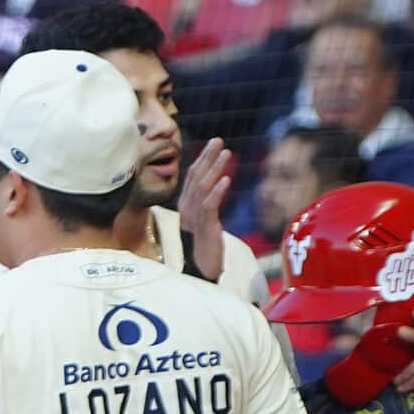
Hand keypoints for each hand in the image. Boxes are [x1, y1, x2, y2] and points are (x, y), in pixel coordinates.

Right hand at [177, 138, 233, 280]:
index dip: (202, 159)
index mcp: (187, 207)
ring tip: (226, 153)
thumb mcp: (206, 222)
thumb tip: (217, 188)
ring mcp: (195, 219)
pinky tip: (227, 179)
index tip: (213, 144)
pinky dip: (217, 192)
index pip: (192, 178)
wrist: (200, 272)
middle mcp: (188, 210)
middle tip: (218, 140)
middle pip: (196, 178)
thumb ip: (208, 205)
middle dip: (207, 158)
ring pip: (203, 188)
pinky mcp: (205, 229)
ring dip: (215, 169)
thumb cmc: (205, 248)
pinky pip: (210, 206)